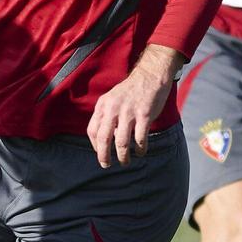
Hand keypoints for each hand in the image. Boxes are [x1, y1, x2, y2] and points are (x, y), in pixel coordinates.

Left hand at [87, 45, 181, 167]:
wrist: (149, 76)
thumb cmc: (130, 91)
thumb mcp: (111, 99)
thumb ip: (106, 116)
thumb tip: (104, 139)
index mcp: (103, 106)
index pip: (92, 130)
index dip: (95, 146)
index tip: (100, 153)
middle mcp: (113, 109)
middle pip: (104, 139)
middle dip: (104, 156)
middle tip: (106, 165)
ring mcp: (129, 112)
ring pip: (121, 142)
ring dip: (123, 156)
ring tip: (125, 162)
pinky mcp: (144, 115)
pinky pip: (140, 139)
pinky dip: (140, 149)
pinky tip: (141, 152)